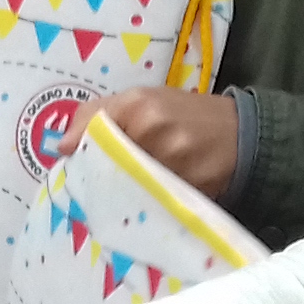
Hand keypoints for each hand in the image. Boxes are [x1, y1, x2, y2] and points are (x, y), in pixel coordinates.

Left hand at [100, 85, 239, 196]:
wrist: (241, 134)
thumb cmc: (183, 116)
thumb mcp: (140, 100)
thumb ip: (96, 115)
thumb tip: (62, 146)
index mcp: (136, 105)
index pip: (92, 137)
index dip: (86, 155)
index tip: (88, 165)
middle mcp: (153, 130)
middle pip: (107, 168)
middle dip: (105, 178)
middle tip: (112, 181)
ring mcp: (174, 161)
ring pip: (129, 189)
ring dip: (127, 193)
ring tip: (138, 186)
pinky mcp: (190, 189)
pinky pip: (155, 203)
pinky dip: (151, 203)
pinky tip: (157, 197)